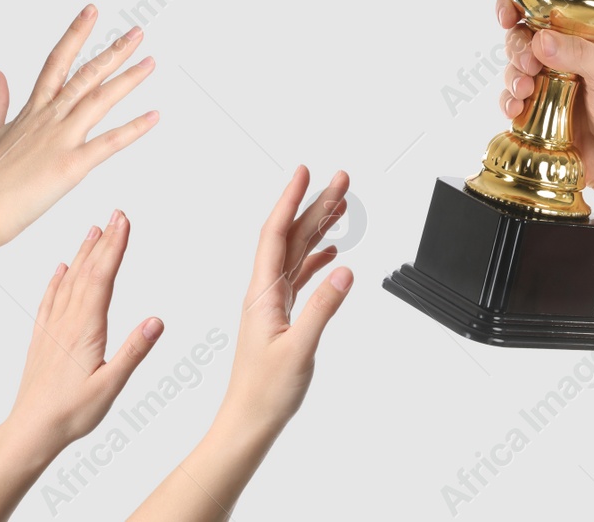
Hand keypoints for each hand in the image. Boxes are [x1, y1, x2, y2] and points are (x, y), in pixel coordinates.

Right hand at [0, 5, 158, 248]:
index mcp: (31, 110)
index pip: (57, 61)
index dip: (76, 34)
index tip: (92, 11)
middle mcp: (48, 118)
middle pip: (85, 75)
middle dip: (114, 51)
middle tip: (137, 32)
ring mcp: (60, 140)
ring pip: (99, 100)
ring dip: (128, 80)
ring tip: (150, 62)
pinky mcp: (70, 166)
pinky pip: (108, 143)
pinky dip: (133, 129)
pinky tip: (154, 116)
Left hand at [1, 211, 162, 453]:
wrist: (30, 431)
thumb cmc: (70, 413)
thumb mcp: (111, 386)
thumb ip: (134, 351)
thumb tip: (157, 320)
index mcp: (85, 329)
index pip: (103, 277)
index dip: (114, 247)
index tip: (124, 221)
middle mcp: (67, 322)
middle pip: (87, 271)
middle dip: (104, 240)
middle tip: (116, 213)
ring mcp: (52, 329)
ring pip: (69, 281)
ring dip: (83, 253)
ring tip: (93, 229)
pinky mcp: (43, 339)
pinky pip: (51, 300)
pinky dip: (57, 280)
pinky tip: (61, 268)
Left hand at [216, 167, 352, 435]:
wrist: (249, 420)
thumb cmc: (265, 391)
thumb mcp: (298, 349)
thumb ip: (322, 308)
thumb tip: (344, 270)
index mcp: (262, 294)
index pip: (276, 235)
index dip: (290, 200)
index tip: (304, 173)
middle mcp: (265, 292)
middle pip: (292, 236)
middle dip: (315, 204)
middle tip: (340, 180)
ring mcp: (273, 303)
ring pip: (298, 253)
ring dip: (319, 227)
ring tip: (341, 205)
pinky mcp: (281, 316)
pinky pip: (300, 276)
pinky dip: (317, 258)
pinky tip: (331, 252)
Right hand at [495, 0, 593, 197]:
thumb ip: (578, 53)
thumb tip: (540, 39)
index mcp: (579, 38)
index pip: (545, 9)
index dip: (519, 5)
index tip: (508, 16)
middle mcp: (559, 58)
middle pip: (521, 38)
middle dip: (517, 47)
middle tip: (529, 64)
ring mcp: (545, 85)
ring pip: (513, 68)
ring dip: (512, 75)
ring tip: (525, 91)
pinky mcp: (534, 112)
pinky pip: (510, 100)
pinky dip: (507, 101)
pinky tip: (515, 109)